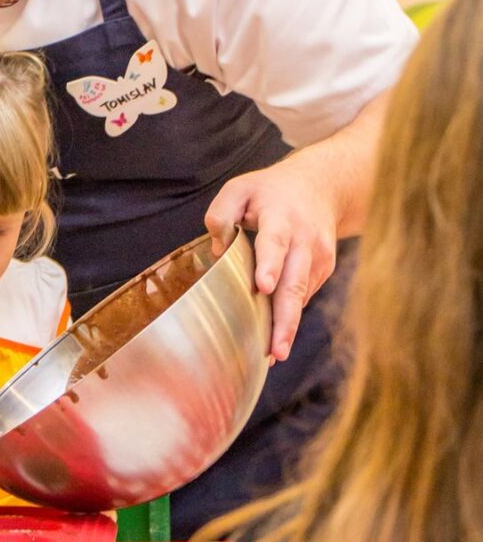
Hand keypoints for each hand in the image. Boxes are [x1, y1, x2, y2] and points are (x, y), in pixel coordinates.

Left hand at [206, 156, 338, 363]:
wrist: (321, 186)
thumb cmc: (271, 191)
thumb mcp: (240, 188)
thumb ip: (221, 214)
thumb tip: (218, 251)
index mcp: (282, 217)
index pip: (275, 242)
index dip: (270, 265)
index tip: (264, 287)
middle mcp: (305, 240)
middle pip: (295, 283)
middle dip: (285, 319)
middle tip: (276, 350)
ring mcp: (319, 257)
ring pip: (302, 297)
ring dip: (287, 327)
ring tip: (272, 355)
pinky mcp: (324, 270)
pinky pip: (303, 296)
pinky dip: (290, 317)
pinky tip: (276, 338)